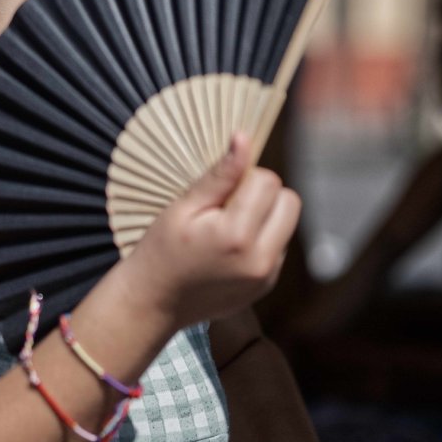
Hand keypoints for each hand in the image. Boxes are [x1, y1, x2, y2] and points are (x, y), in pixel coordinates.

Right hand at [123, 132, 301, 330]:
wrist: (153, 303)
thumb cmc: (161, 250)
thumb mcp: (184, 207)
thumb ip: (220, 175)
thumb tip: (243, 138)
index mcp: (237, 236)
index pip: (268, 181)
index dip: (244, 177)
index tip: (219, 191)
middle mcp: (261, 259)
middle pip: (289, 201)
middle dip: (263, 194)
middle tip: (226, 206)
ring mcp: (267, 276)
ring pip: (287, 223)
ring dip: (264, 216)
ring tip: (226, 228)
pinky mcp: (267, 285)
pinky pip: (278, 246)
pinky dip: (261, 239)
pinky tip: (230, 248)